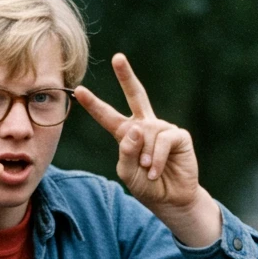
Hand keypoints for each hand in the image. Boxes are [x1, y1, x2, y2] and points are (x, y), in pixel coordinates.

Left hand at [74, 53, 220, 245]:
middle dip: (126, 76)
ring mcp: (162, 129)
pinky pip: (162, 141)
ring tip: (148, 172)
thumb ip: (125, 152)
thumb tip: (135, 127)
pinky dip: (156, 159)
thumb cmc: (147, 186)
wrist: (171, 200)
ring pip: (146, 133)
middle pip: (135, 95)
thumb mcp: (127, 172)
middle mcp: (145, 126)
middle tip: (118, 58)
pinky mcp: (178, 136)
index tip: (79, 90)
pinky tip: (156, 170)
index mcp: (126, 134)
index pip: (108, 116)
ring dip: (145, 157)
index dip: (94, 104)